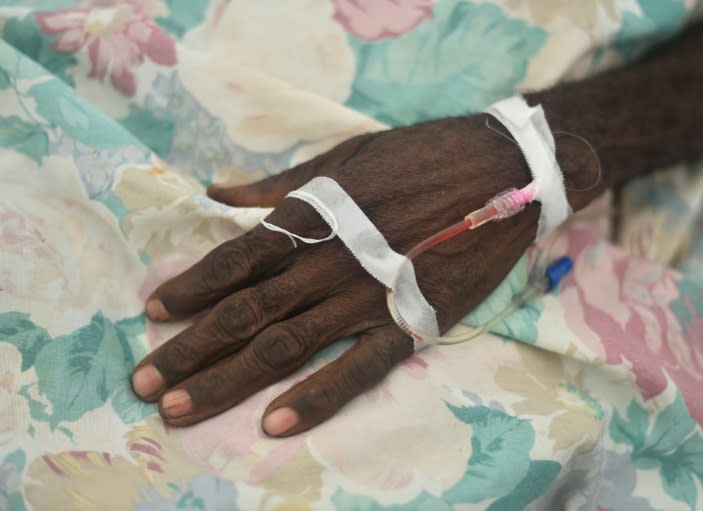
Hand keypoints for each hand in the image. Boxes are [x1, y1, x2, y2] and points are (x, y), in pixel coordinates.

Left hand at [130, 114, 597, 435]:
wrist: (502, 169)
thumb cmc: (418, 156)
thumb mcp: (341, 155)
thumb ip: (278, 183)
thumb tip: (217, 192)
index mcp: (311, 214)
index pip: (234, 261)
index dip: (190, 289)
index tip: (153, 314)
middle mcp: (328, 260)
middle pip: (245, 312)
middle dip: (190, 350)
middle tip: (146, 384)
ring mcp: (368, 295)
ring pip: (284, 346)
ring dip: (227, 380)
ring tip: (180, 409)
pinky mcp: (411, 321)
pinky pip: (357, 368)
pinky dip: (315, 397)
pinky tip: (274, 424)